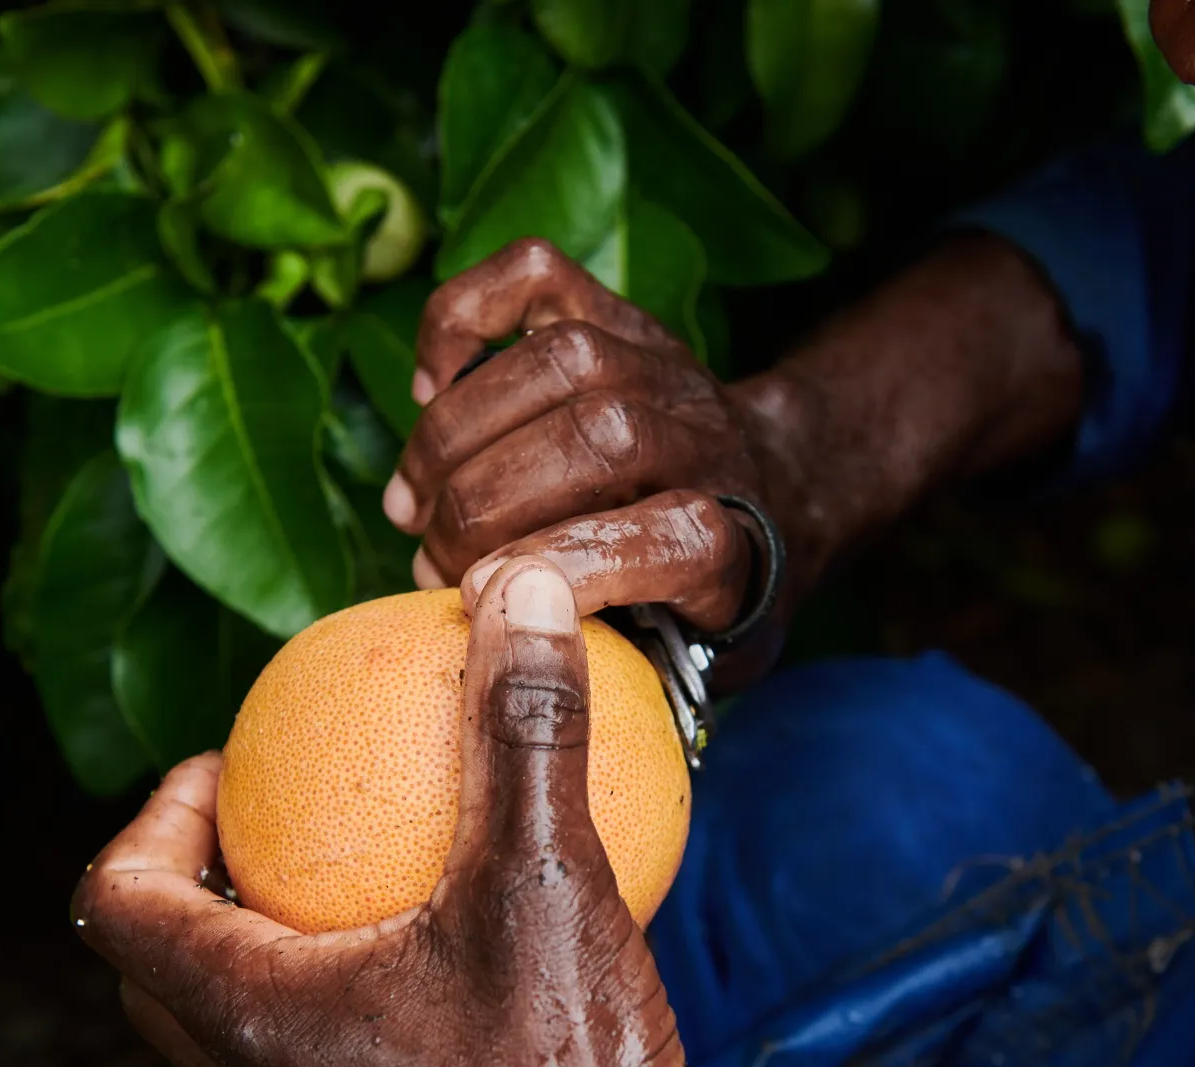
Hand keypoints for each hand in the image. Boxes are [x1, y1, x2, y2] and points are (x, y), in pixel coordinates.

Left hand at [73, 560, 760, 1066]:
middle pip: (160, 961)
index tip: (222, 757)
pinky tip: (459, 935)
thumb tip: (510, 591)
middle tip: (265, 805)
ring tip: (351, 861)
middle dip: (192, 872)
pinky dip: (346, 978)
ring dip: (264, 930)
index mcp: (250, 1010)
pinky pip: (321, 1046)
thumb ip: (522, 730)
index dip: (145, 815)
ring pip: (236, 1014)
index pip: (119, 899)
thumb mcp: (544, 881)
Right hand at [389, 238, 778, 641]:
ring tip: (413, 503)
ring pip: (562, 359)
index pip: (682, 536)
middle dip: (487, 503)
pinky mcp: (617, 314)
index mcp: (740, 538)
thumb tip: (512, 661)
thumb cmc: (715, 592)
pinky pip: (536, 273)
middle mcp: (707, 438)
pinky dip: (462, 315)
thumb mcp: (702, 659)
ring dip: (458, 433)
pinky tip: (428, 387)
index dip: (584, 565)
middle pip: (603, 437)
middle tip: (433, 563)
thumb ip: (623, 665)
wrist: (781, 488)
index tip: (493, 599)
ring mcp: (662, 364)